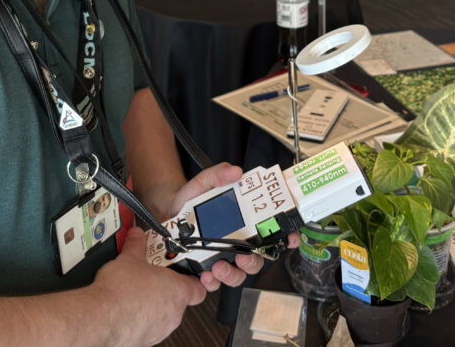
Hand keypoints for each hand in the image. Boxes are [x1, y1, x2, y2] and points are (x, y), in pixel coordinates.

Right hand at [92, 226, 206, 345]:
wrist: (100, 318)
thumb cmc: (119, 292)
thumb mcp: (129, 257)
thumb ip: (137, 244)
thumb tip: (136, 236)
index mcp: (178, 291)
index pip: (199, 287)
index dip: (192, 278)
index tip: (183, 271)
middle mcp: (173, 313)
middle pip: (179, 299)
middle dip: (165, 287)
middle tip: (151, 276)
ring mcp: (160, 329)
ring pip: (163, 313)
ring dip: (153, 303)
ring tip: (135, 290)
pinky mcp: (145, 339)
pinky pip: (148, 325)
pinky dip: (140, 317)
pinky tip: (126, 306)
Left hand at [167, 163, 297, 290]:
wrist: (163, 215)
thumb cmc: (188, 202)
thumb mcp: (203, 183)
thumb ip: (218, 175)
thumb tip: (235, 171)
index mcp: (243, 224)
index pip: (272, 233)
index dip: (286, 237)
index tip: (290, 238)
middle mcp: (236, 244)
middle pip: (257, 260)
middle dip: (254, 262)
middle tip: (243, 256)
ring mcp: (222, 259)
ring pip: (238, 275)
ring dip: (232, 274)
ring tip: (219, 267)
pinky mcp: (205, 271)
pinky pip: (214, 283)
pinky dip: (212, 282)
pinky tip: (205, 274)